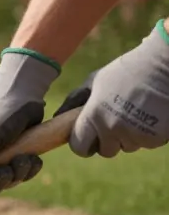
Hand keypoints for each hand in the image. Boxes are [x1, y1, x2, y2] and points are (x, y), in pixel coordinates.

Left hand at [54, 22, 168, 156]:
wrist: (166, 64)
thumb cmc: (128, 70)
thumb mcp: (96, 80)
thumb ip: (74, 100)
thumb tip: (57, 117)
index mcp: (94, 115)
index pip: (79, 147)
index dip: (83, 142)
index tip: (90, 135)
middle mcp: (113, 128)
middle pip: (105, 150)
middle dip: (109, 139)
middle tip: (118, 118)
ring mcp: (136, 135)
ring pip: (127, 147)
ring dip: (129, 135)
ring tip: (136, 111)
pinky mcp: (156, 138)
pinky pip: (146, 143)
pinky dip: (148, 133)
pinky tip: (151, 113)